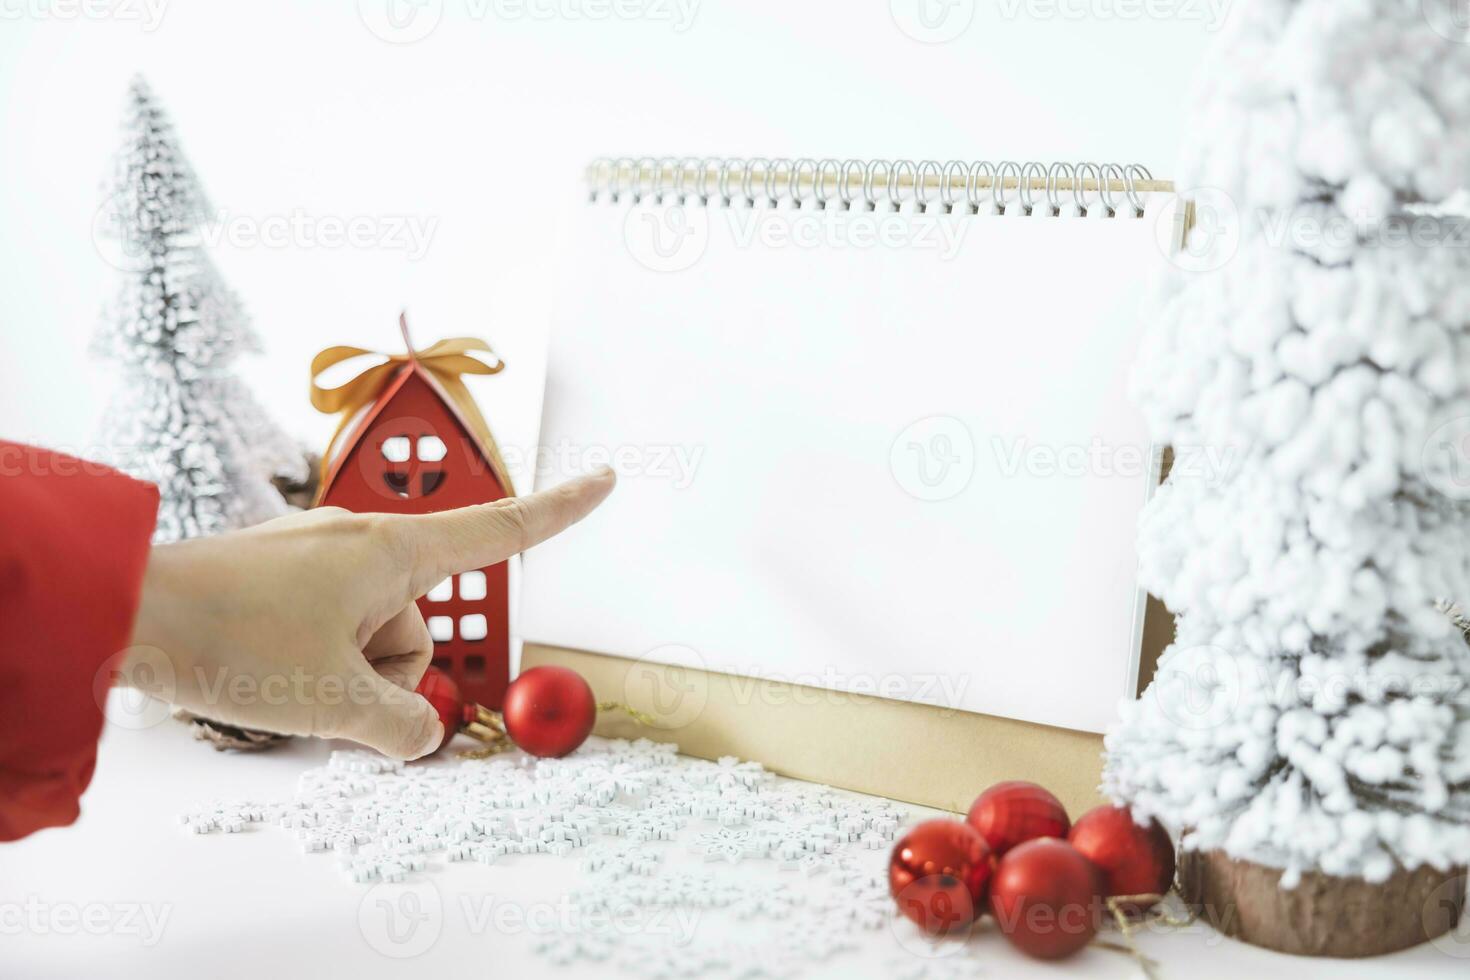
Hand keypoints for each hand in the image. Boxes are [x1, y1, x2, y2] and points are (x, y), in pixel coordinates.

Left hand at [124, 469, 614, 758]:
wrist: (121, 611)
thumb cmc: (228, 640)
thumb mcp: (334, 703)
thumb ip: (402, 727)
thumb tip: (420, 734)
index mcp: (391, 553)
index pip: (500, 530)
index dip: (560, 511)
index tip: (605, 481)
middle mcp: (360, 544)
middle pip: (419, 625)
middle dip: (388, 675)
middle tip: (330, 698)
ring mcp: (316, 560)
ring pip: (369, 637)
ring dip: (341, 677)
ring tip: (280, 683)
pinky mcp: (280, 579)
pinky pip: (327, 630)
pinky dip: (312, 664)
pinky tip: (264, 673)